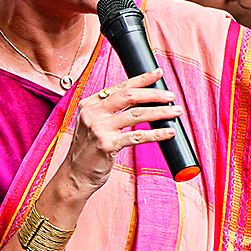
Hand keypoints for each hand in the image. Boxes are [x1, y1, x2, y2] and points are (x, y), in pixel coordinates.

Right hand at [60, 72, 177, 196]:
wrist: (75, 176)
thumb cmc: (88, 152)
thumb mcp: (93, 125)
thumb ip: (110, 112)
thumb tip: (141, 101)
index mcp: (89, 105)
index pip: (120, 86)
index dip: (141, 79)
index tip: (158, 73)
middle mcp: (93, 113)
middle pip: (129, 96)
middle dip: (153, 93)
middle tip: (171, 95)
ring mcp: (99, 129)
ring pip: (136, 114)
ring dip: (160, 112)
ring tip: (176, 111)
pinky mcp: (107, 145)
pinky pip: (137, 136)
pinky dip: (156, 134)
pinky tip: (168, 132)